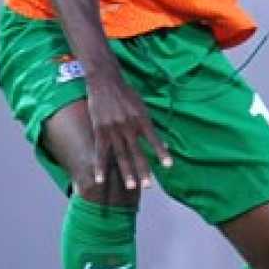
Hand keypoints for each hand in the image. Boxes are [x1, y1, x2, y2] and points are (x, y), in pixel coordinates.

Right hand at [87, 74, 171, 190]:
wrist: (106, 82)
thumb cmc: (127, 94)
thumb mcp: (142, 105)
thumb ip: (148, 123)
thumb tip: (161, 141)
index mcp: (142, 119)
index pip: (154, 139)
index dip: (161, 152)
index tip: (169, 166)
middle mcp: (129, 126)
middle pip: (137, 152)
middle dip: (143, 169)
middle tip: (149, 185)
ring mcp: (113, 129)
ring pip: (121, 155)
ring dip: (126, 172)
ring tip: (131, 187)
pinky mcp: (100, 131)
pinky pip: (101, 152)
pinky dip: (101, 167)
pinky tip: (101, 180)